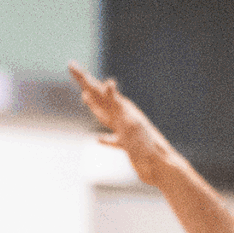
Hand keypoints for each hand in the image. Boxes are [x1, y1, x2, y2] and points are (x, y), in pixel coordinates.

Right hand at [68, 62, 185, 179]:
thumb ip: (118, 104)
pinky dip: (105, 139)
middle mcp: (122, 116)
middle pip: (99, 97)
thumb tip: (109, 84)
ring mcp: (124, 130)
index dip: (83, 78)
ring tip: (85, 97)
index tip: (71, 65)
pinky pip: (113, 140)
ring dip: (94, 107)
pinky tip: (98, 140)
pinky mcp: (128, 146)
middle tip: (73, 69)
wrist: (162, 166)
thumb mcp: (130, 122)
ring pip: (105, 116)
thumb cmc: (148, 146)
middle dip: (85, 84)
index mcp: (121, 109)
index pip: (97, 89)